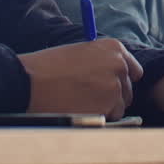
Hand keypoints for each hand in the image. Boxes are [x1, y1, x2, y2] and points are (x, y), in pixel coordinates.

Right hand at [18, 38, 142, 118]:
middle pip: (127, 88)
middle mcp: (119, 64)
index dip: (119, 79)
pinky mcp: (109, 105)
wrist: (30, 82)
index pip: (132, 69)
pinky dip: (100, 117)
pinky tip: (81, 108)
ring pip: (121, 104)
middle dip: (113, 95)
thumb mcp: (81, 53)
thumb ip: (101, 62)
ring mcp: (115, 85)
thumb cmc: (50, 67)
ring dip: (106, 107)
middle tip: (89, 97)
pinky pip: (112, 116)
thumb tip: (115, 77)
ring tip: (81, 101)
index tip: (109, 85)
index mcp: (113, 47)